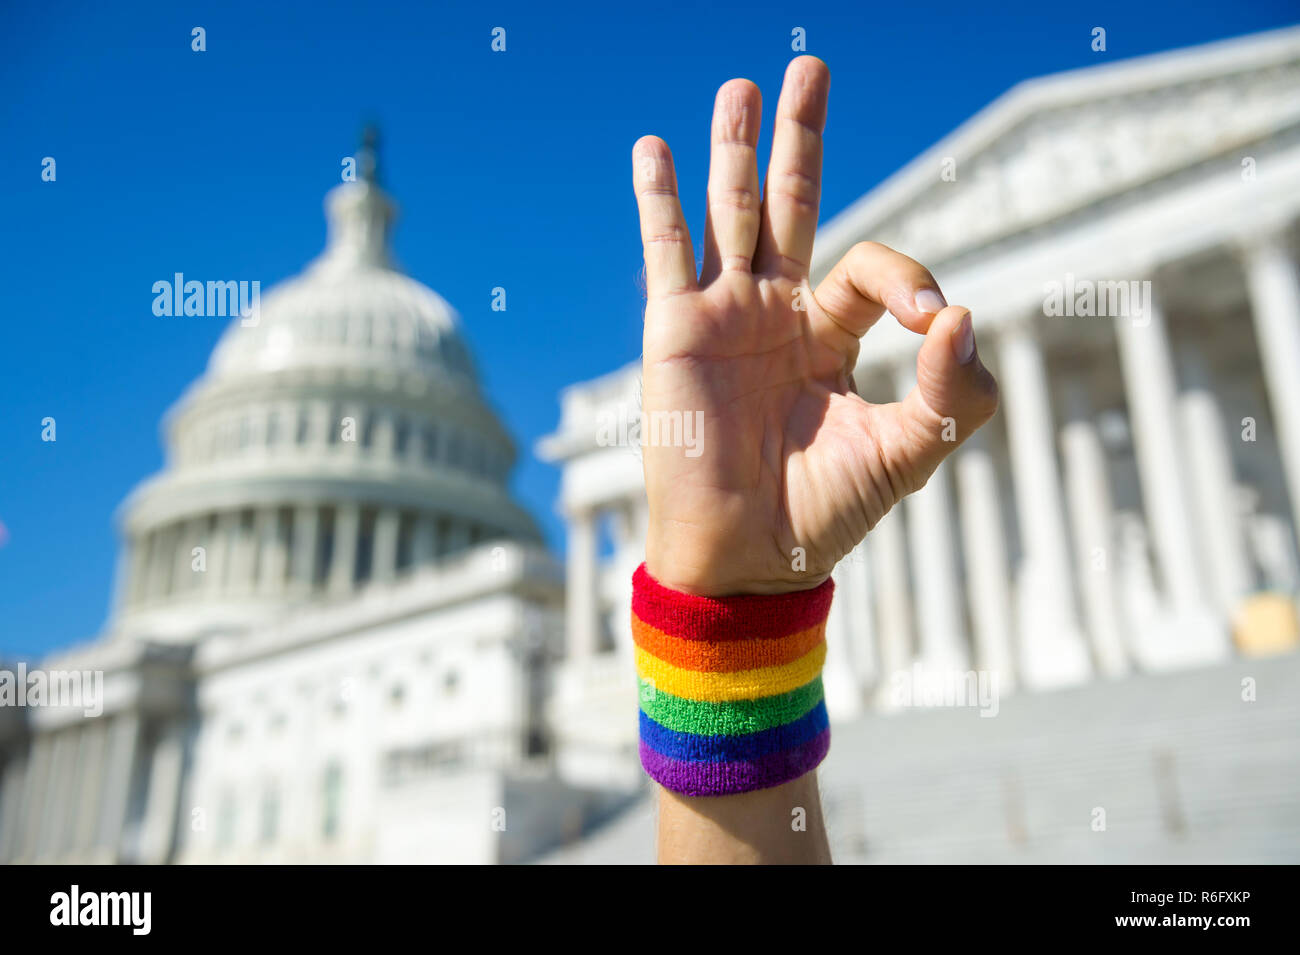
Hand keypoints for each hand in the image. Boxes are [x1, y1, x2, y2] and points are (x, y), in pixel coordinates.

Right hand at [632, 56, 998, 597]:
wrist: (746, 560)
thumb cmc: (824, 516)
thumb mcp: (905, 455)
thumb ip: (947, 393)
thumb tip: (966, 314)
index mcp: (828, 339)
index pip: (870, 271)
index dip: (909, 278)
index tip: (934, 321)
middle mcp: (775, 316)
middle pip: (791, 207)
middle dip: (802, 140)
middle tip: (810, 66)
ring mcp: (723, 317)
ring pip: (729, 214)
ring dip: (734, 149)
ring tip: (742, 85)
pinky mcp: (677, 331)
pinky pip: (667, 253)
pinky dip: (658, 201)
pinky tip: (654, 150)